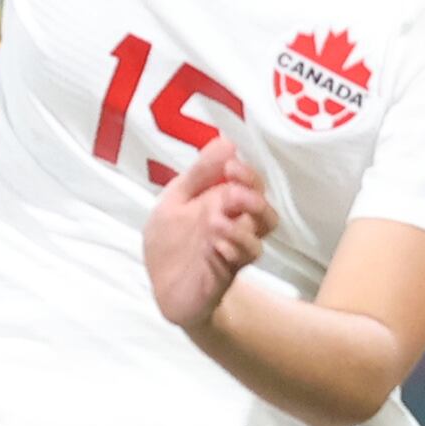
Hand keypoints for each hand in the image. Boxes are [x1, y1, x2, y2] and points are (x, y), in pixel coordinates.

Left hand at [142, 133, 274, 337]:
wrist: (161, 283)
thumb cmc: (170, 239)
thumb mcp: (176, 200)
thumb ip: (199, 174)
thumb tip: (227, 142)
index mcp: (223, 201)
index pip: (248, 182)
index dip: (245, 172)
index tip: (230, 166)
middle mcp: (236, 221)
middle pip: (263, 205)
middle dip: (252, 194)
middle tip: (232, 192)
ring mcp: (235, 245)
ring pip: (263, 230)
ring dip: (244, 223)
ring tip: (216, 221)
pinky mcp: (229, 269)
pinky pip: (246, 255)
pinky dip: (234, 245)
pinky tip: (217, 244)